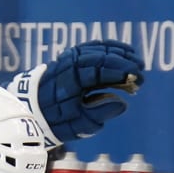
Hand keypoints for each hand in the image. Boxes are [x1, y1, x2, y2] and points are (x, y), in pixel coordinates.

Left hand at [13, 38, 144, 143]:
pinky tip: (125, 51)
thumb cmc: (57, 120)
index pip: (100, 69)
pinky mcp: (72, 57)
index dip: (121, 72)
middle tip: (141, 73)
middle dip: (124, 63)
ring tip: (137, 63)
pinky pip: (94, 47)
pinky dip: (110, 48)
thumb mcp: (79, 125)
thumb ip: (101, 113)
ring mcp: (70, 57)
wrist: (32, 110)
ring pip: (99, 49)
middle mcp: (70, 64)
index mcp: (71, 80)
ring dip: (120, 54)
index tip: (137, 79)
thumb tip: (122, 103)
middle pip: (102, 56)